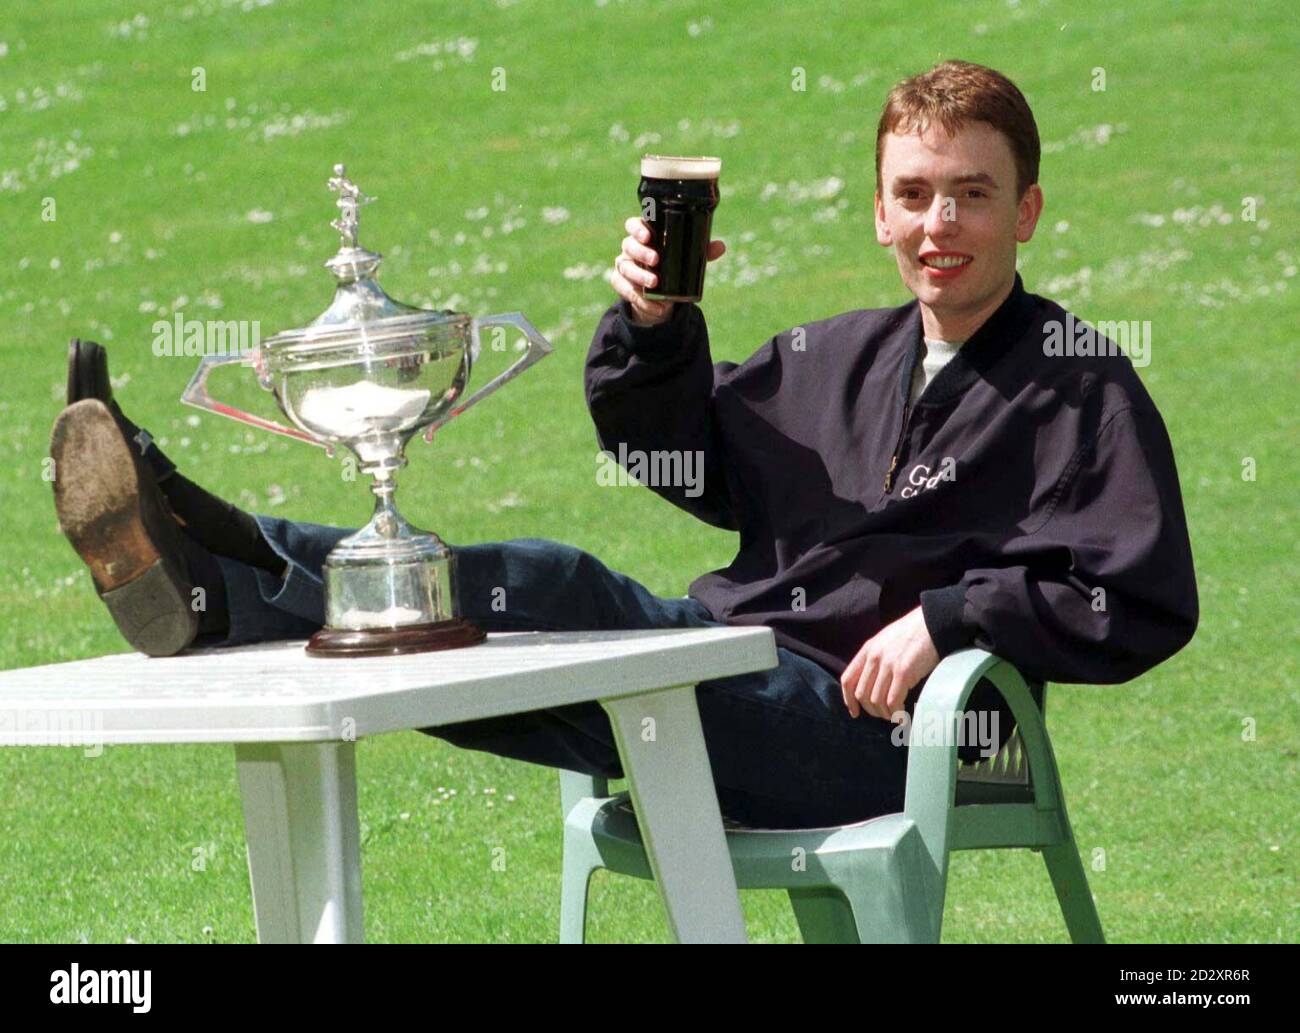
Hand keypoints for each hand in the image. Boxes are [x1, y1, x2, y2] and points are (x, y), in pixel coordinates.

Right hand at [610, 215, 725, 326]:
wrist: (659, 293)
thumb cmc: (672, 265)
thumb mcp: (686, 257)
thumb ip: (701, 251)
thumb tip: (721, 246)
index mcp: (644, 235)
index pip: (633, 225)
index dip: (637, 228)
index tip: (648, 236)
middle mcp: (630, 248)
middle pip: (628, 245)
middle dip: (641, 252)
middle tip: (656, 261)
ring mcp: (624, 266)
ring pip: (625, 268)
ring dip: (639, 276)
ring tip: (655, 284)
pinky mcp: (621, 285)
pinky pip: (625, 291)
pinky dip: (640, 300)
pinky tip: (656, 306)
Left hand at [840, 605, 939, 721]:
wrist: (932, 622)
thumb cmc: (913, 633)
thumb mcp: (885, 641)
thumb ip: (876, 658)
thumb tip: (873, 683)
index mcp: (867, 650)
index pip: (847, 680)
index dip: (848, 700)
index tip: (855, 712)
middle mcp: (874, 658)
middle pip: (862, 694)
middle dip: (871, 710)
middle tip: (884, 714)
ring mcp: (888, 664)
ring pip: (876, 700)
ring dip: (885, 713)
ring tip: (895, 715)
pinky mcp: (903, 671)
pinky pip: (893, 701)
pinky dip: (896, 713)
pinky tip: (903, 717)